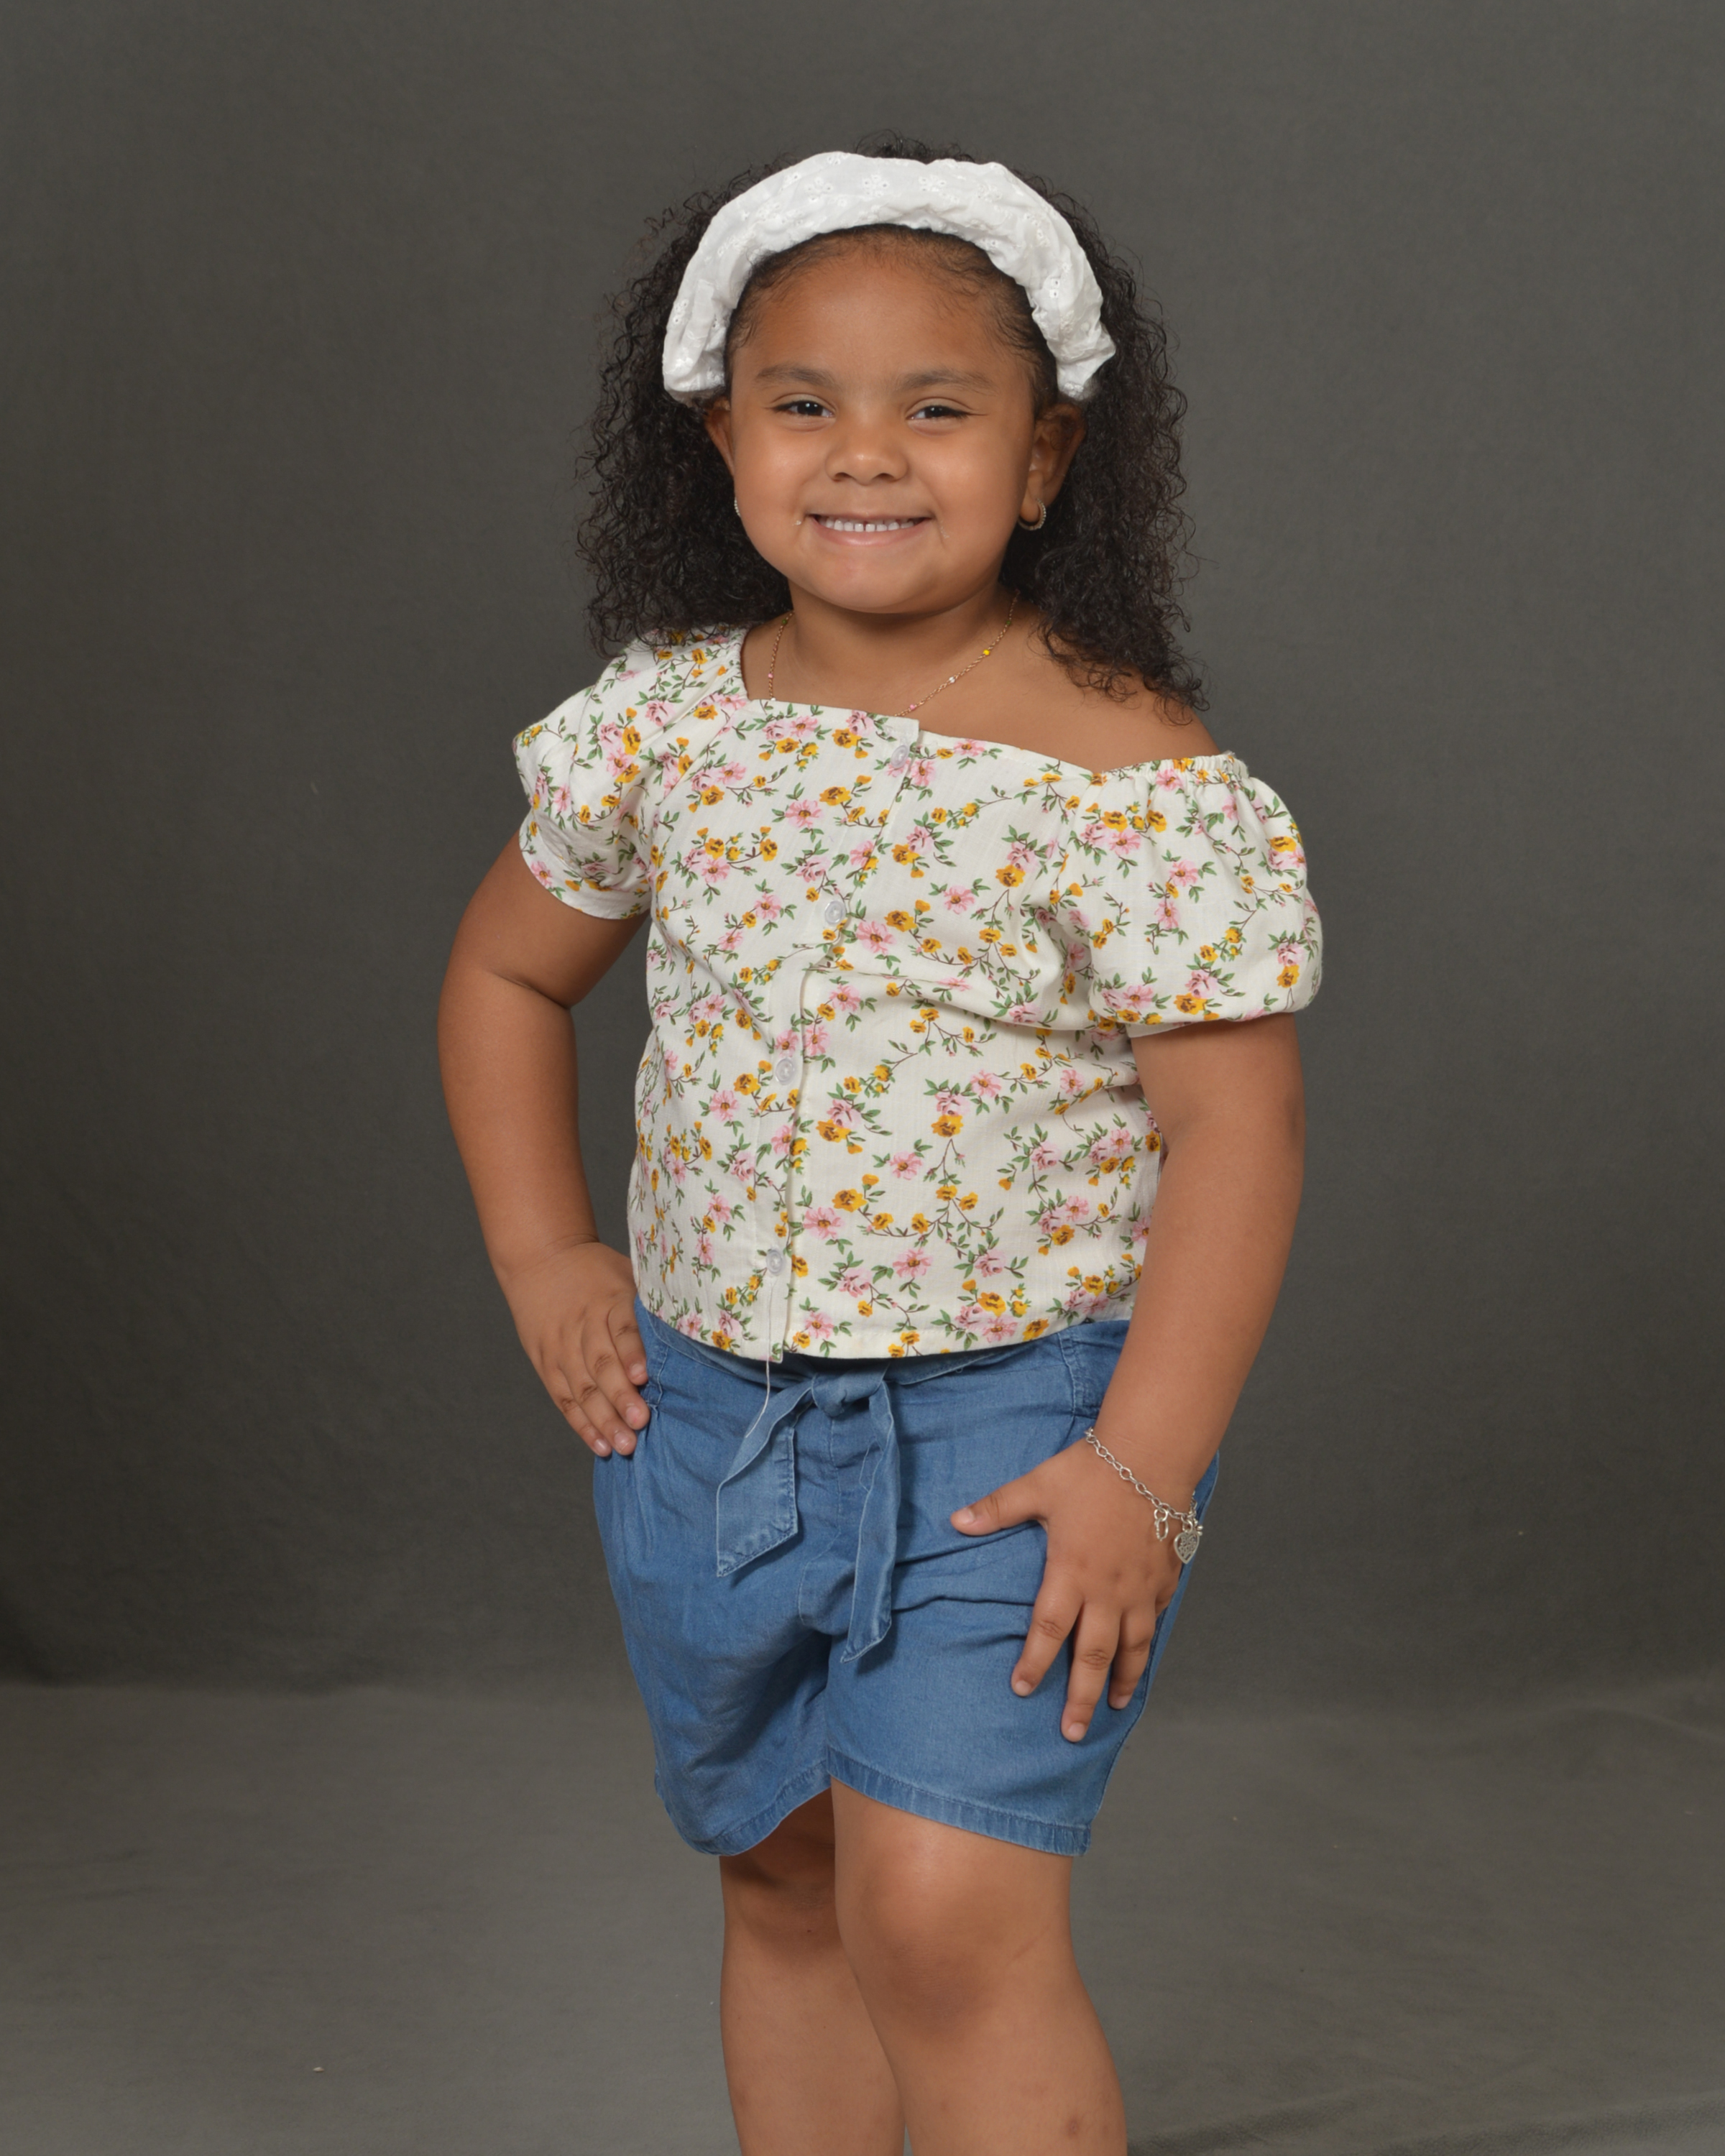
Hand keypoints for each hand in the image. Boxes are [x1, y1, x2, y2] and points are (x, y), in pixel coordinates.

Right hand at [502, 1241, 648, 1457]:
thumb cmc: (598, 1272)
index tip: (645, 1377)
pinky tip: (599, 1444)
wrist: (541, 1257)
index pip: (621, 1328)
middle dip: (621, 1397)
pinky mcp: (546, 1363)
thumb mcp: (628, 1273)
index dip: (632, 1353)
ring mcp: (561, 1346)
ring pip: (582, 1387)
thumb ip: (652, 1304)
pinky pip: (564, 1398)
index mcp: (610, 1300)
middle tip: (640, 1423)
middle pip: (600, 1364)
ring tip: (623, 1444)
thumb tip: (696, 1330)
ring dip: (603, 1419)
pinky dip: (581, 1423)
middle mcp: (583, 1325)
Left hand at [951, 1439, 1190, 1742]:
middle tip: (1071, 1733)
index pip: (1048, 1630)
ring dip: (1124, 1681)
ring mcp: (1140, 1589)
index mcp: (1070, 1572)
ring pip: (1133, 1648)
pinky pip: (1156, 1620)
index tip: (1021, 1689)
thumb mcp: (1037, 1487)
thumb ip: (997, 1508)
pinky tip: (1143, 1657)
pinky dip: (1149, 1644)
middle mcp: (1106, 1590)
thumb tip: (955, 1521)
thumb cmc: (1091, 1470)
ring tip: (1116, 1708)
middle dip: (1081, 1698)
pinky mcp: (1164, 1579)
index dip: (1034, 1663)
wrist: (1152, 1455)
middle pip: (1094, 1656)